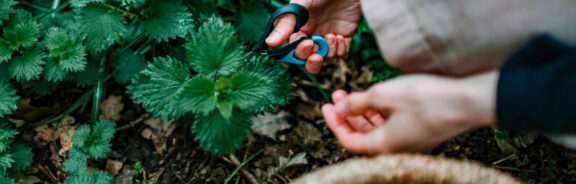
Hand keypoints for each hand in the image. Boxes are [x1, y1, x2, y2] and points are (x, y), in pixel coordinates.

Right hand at [266, 0, 361, 73]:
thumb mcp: (301, 6)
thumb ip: (286, 24)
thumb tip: (270, 42)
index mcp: (301, 29)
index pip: (296, 50)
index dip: (301, 51)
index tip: (308, 43)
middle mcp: (314, 36)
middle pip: (310, 60)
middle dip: (312, 63)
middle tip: (317, 57)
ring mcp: (329, 38)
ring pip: (327, 58)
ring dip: (329, 52)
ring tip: (333, 36)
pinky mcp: (344, 38)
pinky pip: (341, 54)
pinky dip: (340, 50)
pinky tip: (340, 37)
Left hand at [321, 72, 497, 154]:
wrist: (467, 101)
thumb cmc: (427, 99)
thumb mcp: (383, 95)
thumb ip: (357, 103)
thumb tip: (340, 108)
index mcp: (384, 145)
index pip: (349, 141)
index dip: (334, 123)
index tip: (326, 106)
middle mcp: (396, 148)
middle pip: (362, 137)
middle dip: (347, 116)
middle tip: (337, 97)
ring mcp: (410, 142)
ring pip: (377, 131)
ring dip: (362, 114)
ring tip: (353, 95)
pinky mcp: (421, 133)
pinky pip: (392, 127)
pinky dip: (380, 115)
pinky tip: (377, 99)